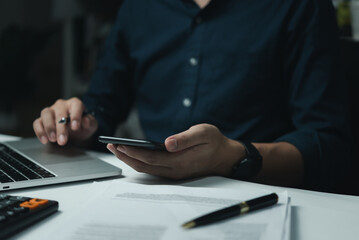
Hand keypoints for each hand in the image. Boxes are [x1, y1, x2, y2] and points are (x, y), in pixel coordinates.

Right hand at [33, 97, 97, 145]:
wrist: (76, 131)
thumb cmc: (83, 126)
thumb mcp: (91, 126)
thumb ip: (90, 122)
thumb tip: (85, 120)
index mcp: (75, 104)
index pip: (76, 106)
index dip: (75, 116)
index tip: (75, 127)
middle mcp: (62, 105)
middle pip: (59, 112)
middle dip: (61, 128)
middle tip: (63, 140)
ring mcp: (51, 111)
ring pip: (46, 114)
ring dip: (49, 128)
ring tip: (53, 139)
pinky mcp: (42, 119)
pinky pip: (37, 122)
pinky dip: (40, 131)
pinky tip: (45, 140)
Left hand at [107, 123, 245, 178]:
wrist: (226, 157)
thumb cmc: (215, 142)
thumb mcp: (204, 133)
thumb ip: (186, 138)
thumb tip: (167, 143)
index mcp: (180, 161)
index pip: (150, 158)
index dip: (134, 152)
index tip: (119, 144)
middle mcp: (174, 170)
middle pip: (144, 166)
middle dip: (125, 156)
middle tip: (110, 145)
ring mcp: (173, 172)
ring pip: (146, 169)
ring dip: (130, 159)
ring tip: (116, 148)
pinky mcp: (173, 171)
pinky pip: (152, 168)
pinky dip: (139, 161)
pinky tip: (133, 154)